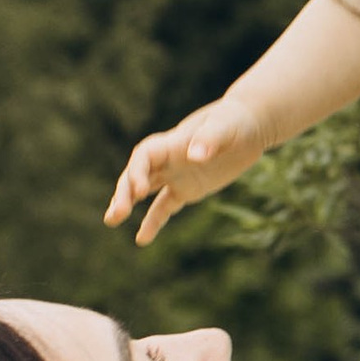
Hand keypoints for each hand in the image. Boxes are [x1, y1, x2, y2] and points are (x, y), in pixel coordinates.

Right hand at [105, 90, 260, 246]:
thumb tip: (195, 156)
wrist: (248, 125)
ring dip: (127, 203)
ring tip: (111, 220)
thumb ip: (210, 139)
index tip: (140, 191)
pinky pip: (165, 207)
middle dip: (124, 193)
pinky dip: (154, 222)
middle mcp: (168, 159)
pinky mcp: (188, 189)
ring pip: (144, 190)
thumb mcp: (225, 126)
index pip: (144, 157)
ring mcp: (176, 174)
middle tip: (116, 215)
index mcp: (173, 143)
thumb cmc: (235, 120)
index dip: (137, 172)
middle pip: (136, 174)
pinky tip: (141, 239)